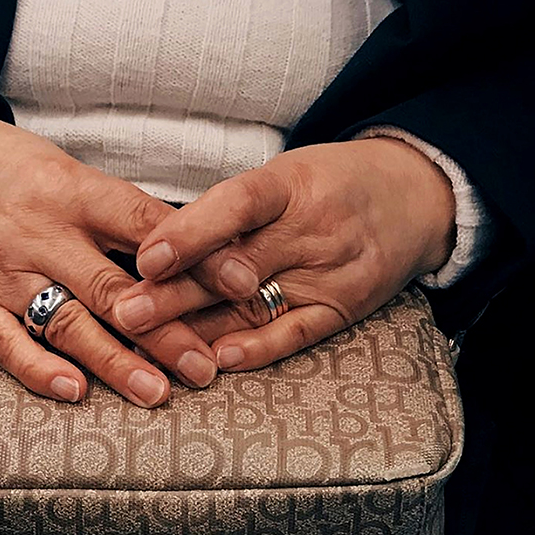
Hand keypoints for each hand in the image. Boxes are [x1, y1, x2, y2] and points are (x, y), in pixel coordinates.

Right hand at [0, 100, 217, 405]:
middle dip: (166, 330)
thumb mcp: (66, 168)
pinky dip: (38, 368)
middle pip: (113, 287)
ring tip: (159, 392)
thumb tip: (183, 242)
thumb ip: (114, 209)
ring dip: (114, 361)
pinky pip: (4, 340)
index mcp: (73, 190)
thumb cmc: (7, 163)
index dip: (197, 254)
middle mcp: (42, 231)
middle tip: (209, 366)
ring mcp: (3, 268)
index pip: (145, 224)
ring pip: (66, 321)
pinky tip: (74, 392)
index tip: (241, 282)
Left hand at [113, 139, 453, 370]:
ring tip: (146, 342)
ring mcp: (332, 272)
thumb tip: (158, 242)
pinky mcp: (345, 307)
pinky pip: (297, 332)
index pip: (237, 205)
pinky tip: (218, 360)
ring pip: (256, 304)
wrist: (411, 197)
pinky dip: (258, 348)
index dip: (189, 232)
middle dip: (174, 292)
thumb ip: (227, 209)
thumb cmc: (328, 182)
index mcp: (292, 184)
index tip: (146, 258)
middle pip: (235, 265)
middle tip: (123, 310)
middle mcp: (313, 229)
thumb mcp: (282, 175)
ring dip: (198, 328)